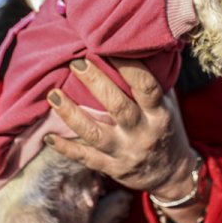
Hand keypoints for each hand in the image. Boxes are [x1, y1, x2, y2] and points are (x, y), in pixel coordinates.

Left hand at [44, 58, 195, 199]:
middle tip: (77, 62)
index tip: (110, 48)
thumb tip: (134, 48)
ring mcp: (126, 152)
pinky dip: (66, 148)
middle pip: (118, 106)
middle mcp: (143, 133)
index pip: (146, 87)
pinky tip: (49, 136)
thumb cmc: (165, 128)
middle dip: (96, 82)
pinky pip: (86, 158)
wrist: (172, 174)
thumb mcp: (167, 105)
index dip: (129, 67)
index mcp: (159, 113)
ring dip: (71, 114)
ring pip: (95, 134)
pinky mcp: (113, 168)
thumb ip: (152, 83)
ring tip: (53, 95)